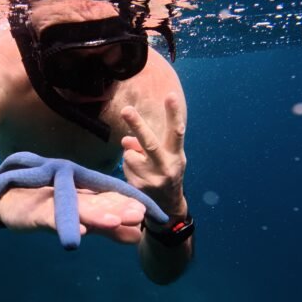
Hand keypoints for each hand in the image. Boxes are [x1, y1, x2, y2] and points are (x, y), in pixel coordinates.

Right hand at [0, 186, 146, 243]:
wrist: (6, 202)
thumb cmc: (45, 209)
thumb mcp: (80, 220)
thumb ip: (107, 230)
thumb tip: (137, 236)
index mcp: (85, 198)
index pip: (110, 201)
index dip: (128, 206)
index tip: (150, 213)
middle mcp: (73, 198)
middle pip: (98, 204)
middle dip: (118, 209)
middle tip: (140, 214)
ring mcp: (54, 206)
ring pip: (78, 211)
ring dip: (95, 216)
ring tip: (113, 222)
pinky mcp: (36, 215)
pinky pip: (52, 220)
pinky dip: (66, 225)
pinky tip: (79, 233)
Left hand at [120, 92, 186, 215]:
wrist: (167, 205)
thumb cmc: (166, 172)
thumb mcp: (166, 156)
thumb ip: (151, 143)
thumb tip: (126, 140)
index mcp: (176, 156)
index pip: (176, 132)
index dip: (173, 114)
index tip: (171, 96)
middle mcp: (166, 167)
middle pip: (149, 143)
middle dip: (137, 125)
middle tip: (126, 109)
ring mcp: (152, 179)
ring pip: (130, 154)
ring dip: (131, 154)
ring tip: (141, 164)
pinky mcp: (138, 187)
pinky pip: (125, 167)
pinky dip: (128, 166)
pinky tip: (138, 174)